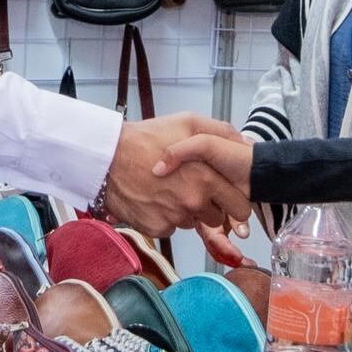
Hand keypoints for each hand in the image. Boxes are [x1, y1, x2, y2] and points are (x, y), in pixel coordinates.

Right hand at [102, 114, 248, 237]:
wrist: (107, 157)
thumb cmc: (145, 138)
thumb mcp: (188, 122)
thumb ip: (221, 132)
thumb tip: (244, 144)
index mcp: (206, 180)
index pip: (240, 207)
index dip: (234, 201)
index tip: (225, 196)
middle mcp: (193, 204)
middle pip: (217, 219)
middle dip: (209, 207)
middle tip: (191, 189)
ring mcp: (174, 219)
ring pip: (191, 223)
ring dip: (185, 211)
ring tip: (167, 189)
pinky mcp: (156, 229)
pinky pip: (170, 228)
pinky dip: (164, 216)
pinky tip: (153, 198)